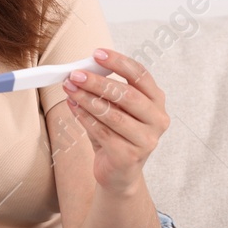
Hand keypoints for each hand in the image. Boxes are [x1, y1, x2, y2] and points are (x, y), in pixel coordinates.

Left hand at [63, 48, 169, 194]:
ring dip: (87, 99)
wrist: (120, 173)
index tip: (96, 54)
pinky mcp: (130, 156)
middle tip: (76, 74)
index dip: (118, 62)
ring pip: (113, 114)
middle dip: (98, 82)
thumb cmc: (118, 135)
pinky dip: (84, 118)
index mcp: (157, 101)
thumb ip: (106, 91)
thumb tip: (82, 70)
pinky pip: (102, 132)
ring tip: (70, 89)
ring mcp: (146, 140)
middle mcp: (157, 119)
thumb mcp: (116, 108)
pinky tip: (73, 107)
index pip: (141, 75)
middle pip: (127, 94)